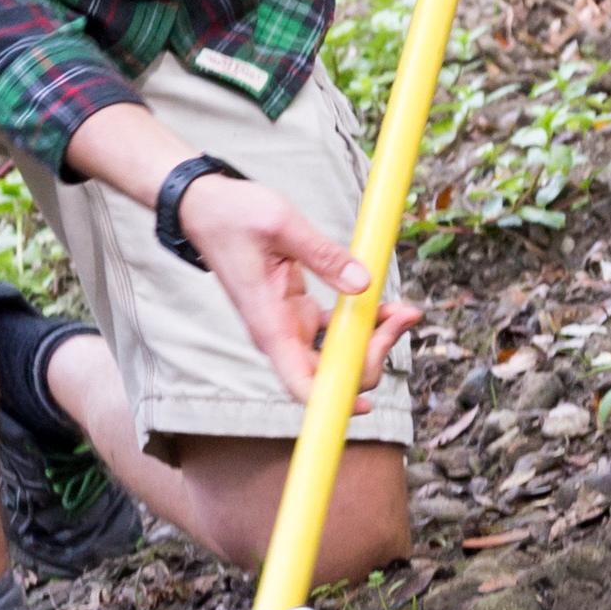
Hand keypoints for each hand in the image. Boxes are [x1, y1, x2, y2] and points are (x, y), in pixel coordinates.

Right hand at [179, 168, 417, 402]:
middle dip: (371, 357)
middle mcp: (278, 334)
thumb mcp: (282, 225)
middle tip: (401, 317)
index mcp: (268, 323)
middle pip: (329, 375)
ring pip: (337, 355)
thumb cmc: (233, 215)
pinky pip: (335, 331)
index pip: (299, 384)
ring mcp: (289, 325)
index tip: (366, 401)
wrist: (206, 207)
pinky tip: (385, 306)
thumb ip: (324, 255)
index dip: (333, 402)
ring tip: (404, 311)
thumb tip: (363, 284)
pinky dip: (362, 322)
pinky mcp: (297, 312)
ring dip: (373, 340)